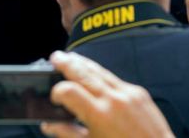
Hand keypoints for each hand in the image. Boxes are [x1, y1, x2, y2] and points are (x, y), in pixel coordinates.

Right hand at [41, 51, 174, 137]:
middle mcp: (114, 99)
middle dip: (66, 63)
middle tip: (55, 58)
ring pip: (99, 70)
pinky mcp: (140, 93)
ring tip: (71, 58)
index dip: (57, 91)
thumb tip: (48, 125)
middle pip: (82, 72)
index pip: (69, 91)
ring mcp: (128, 93)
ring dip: (82, 63)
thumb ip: (67, 134)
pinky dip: (101, 76)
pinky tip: (94, 77)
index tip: (55, 97)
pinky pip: (115, 79)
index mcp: (100, 115)